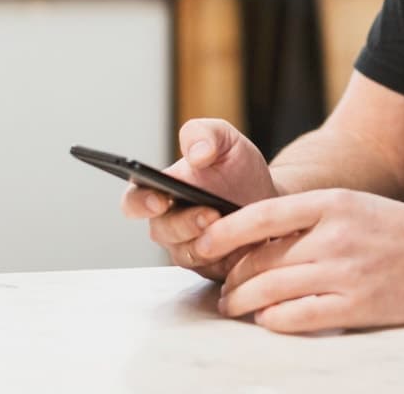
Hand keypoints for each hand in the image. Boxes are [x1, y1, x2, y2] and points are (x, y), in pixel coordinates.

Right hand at [120, 119, 278, 280]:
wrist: (268, 196)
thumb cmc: (238, 168)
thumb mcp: (226, 139)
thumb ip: (205, 134)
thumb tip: (195, 153)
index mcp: (160, 190)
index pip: (134, 201)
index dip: (141, 204)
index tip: (160, 199)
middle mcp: (168, 223)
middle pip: (162, 231)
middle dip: (186, 223)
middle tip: (210, 214)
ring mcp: (187, 248)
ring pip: (187, 255)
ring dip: (208, 243)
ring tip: (230, 227)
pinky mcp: (210, 267)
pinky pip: (213, 269)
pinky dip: (229, 258)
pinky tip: (245, 244)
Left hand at [198, 189, 403, 332]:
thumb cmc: (399, 229)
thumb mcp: (353, 205)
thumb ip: (309, 218)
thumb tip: (256, 239)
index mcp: (332, 202)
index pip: (261, 214)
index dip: (224, 231)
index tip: (203, 243)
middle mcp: (334, 235)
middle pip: (261, 258)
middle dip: (233, 277)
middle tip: (223, 287)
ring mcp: (345, 272)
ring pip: (272, 290)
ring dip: (244, 302)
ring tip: (234, 307)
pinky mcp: (356, 306)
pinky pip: (297, 317)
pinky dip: (273, 320)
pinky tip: (267, 319)